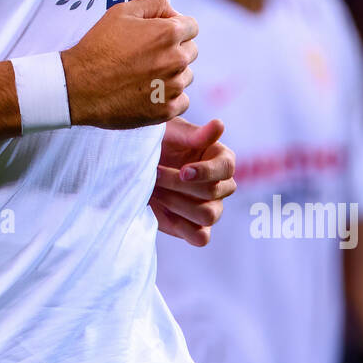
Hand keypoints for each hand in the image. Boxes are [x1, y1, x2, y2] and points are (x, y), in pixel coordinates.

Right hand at [60, 0, 197, 128]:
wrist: (78, 86)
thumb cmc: (98, 47)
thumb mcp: (121, 12)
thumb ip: (153, 2)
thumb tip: (172, 9)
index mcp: (169, 33)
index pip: (192, 27)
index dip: (175, 28)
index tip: (158, 36)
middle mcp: (176, 59)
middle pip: (191, 51)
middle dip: (175, 50)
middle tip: (148, 56)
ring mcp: (173, 87)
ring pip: (186, 76)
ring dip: (172, 74)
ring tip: (144, 75)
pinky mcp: (167, 110)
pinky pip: (182, 100)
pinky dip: (169, 97)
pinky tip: (148, 92)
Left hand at [149, 117, 235, 246]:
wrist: (136, 165)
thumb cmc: (158, 141)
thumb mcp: (171, 132)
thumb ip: (195, 134)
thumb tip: (219, 125)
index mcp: (221, 159)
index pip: (226, 168)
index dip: (206, 171)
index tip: (183, 171)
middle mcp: (221, 185)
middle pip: (214, 193)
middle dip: (179, 185)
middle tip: (154, 174)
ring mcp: (210, 208)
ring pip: (208, 216)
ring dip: (177, 204)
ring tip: (154, 190)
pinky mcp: (195, 228)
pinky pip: (201, 238)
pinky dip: (181, 227)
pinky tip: (161, 210)